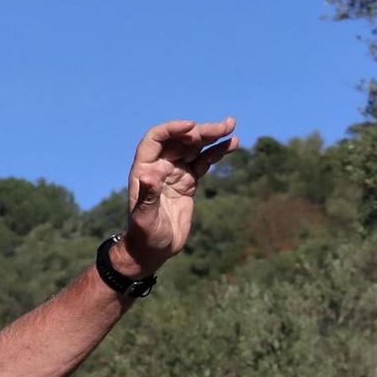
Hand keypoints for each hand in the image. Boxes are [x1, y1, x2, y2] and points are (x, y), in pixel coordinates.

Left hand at [119, 117, 238, 274]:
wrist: (153, 250)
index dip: (172, 129)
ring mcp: (175, 173)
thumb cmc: (144, 236)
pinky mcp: (188, 182)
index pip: (155, 140)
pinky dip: (217, 151)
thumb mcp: (145, 218)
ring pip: (194, 148)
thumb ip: (147, 197)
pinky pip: (204, 161)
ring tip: (231, 127)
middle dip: (201, 131)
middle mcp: (159, 167)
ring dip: (212, 136)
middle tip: (224, 126)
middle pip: (180, 140)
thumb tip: (149, 175)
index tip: (192, 127)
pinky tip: (233, 144)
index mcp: (143, 170)